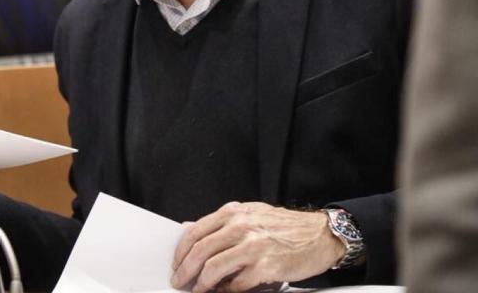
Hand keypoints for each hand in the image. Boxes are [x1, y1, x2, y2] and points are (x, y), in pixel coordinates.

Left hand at [170, 202, 344, 292]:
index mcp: (234, 213)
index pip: (195, 232)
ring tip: (199, 290)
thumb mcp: (251, 214)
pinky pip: (238, 284)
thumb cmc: (286, 227)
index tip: (176, 264)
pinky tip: (224, 292)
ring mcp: (254, 246)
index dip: (181, 251)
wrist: (322, 234)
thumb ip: (223, 223)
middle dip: (185, 270)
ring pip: (214, 268)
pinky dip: (227, 291)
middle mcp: (241, 227)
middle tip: (179, 281)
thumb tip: (190, 229)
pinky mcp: (267, 266)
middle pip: (200, 250)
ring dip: (202, 283)